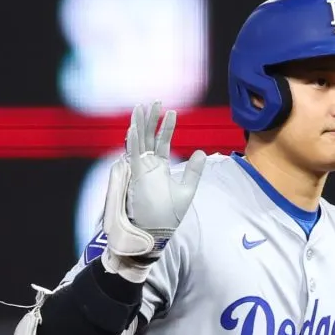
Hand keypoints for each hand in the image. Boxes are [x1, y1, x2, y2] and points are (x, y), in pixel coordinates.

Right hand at [101, 101, 206, 282]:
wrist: (157, 233)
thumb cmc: (168, 216)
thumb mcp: (187, 190)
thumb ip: (194, 171)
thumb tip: (202, 152)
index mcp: (159, 168)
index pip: (162, 141)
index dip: (167, 126)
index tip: (172, 111)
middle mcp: (148, 166)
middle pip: (148, 137)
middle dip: (151, 119)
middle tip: (155, 101)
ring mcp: (140, 170)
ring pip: (138, 142)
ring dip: (140, 125)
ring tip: (142, 107)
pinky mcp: (135, 177)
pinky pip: (132, 156)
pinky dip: (132, 142)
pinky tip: (134, 128)